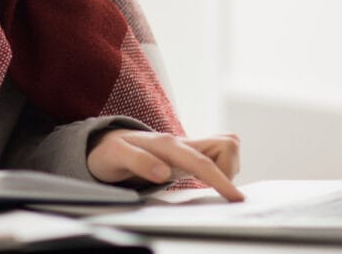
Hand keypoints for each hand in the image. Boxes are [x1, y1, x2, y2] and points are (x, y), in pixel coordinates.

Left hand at [87, 129, 243, 201]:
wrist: (105, 143)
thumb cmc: (110, 151)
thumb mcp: (116, 156)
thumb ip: (139, 161)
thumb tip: (164, 172)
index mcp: (166, 144)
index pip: (201, 161)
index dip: (221, 179)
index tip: (235, 197)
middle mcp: (181, 142)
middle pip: (227, 145)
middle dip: (229, 170)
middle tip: (210, 188)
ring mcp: (187, 147)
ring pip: (226, 149)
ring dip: (225, 169)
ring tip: (203, 183)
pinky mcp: (190, 154)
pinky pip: (218, 157)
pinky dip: (220, 169)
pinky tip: (204, 180)